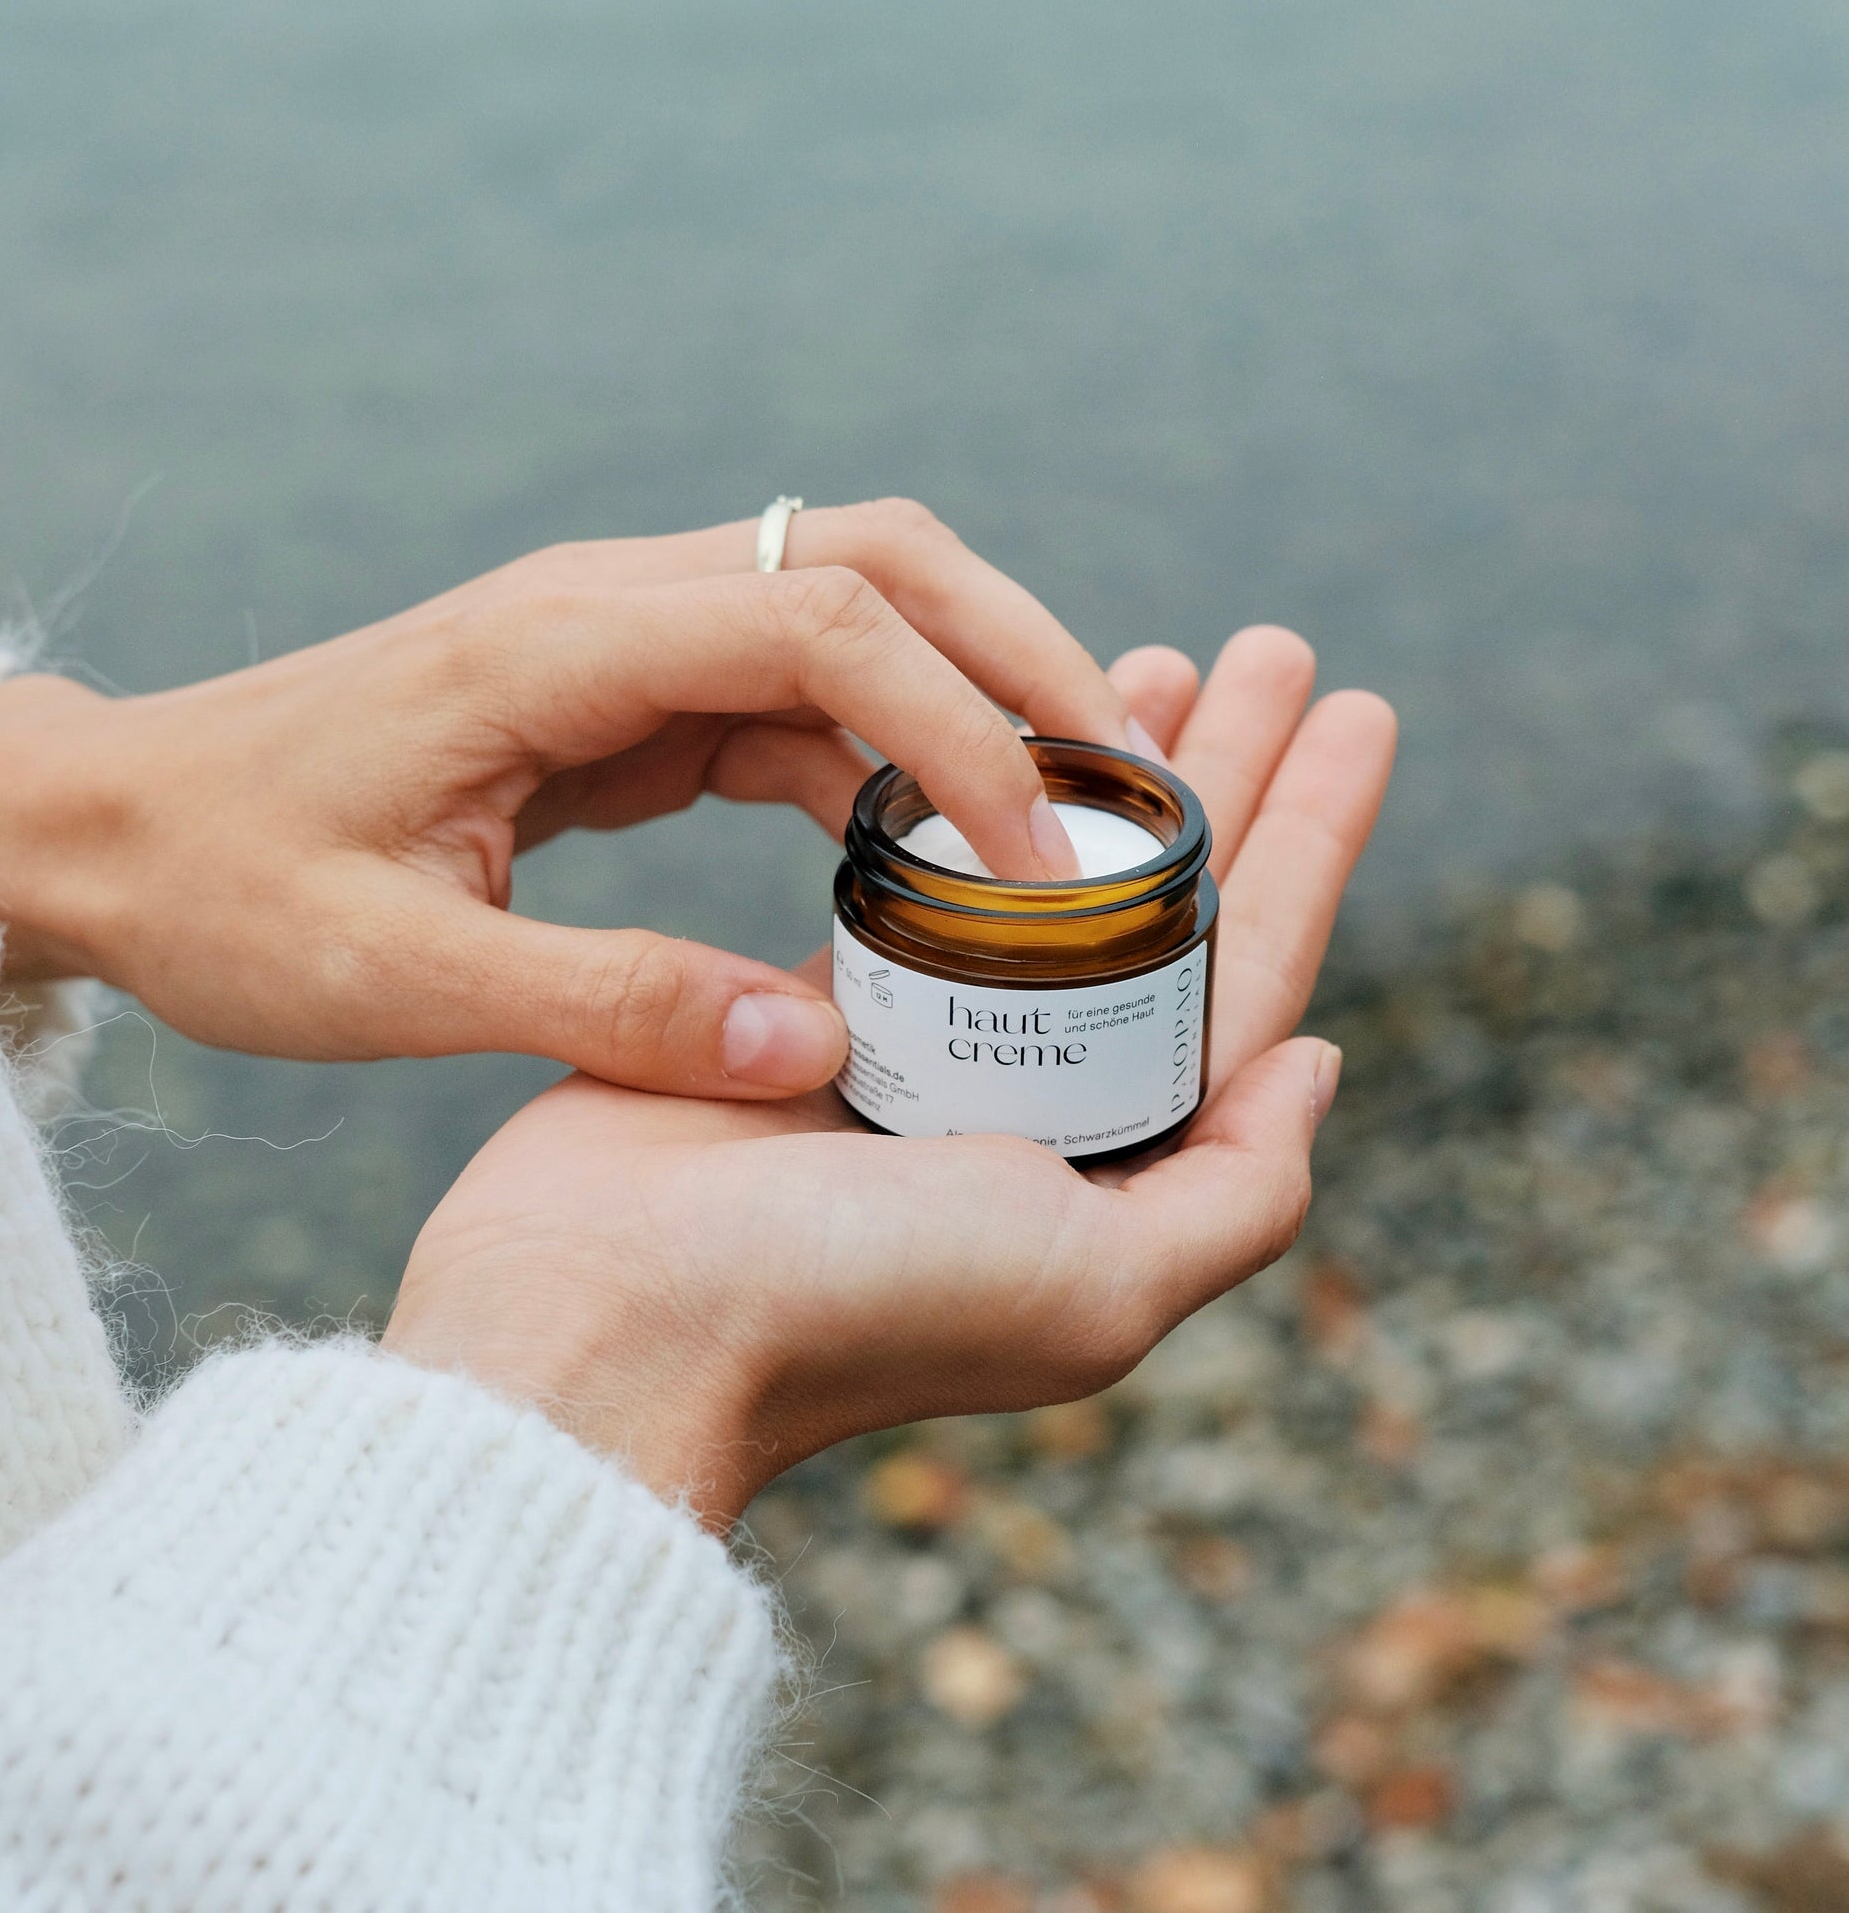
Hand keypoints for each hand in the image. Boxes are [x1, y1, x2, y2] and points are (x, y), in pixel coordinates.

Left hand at [0, 501, 1142, 1095]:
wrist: (119, 830)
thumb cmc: (229, 892)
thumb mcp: (398, 979)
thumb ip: (607, 1008)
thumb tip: (816, 1048)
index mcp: (556, 650)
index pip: (819, 625)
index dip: (956, 727)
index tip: (1039, 860)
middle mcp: (610, 608)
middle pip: (874, 561)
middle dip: (1017, 653)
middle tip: (1124, 777)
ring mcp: (622, 642)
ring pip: (851, 620)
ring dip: (967, 707)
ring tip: (1060, 830)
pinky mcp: (623, 697)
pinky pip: (793, 701)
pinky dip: (883, 764)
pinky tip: (925, 863)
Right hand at [388, 627, 1396, 1524]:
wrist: (611, 1315)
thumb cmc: (853, 1304)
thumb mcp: (1096, 1287)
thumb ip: (1237, 1192)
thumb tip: (1318, 1063)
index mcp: (1122, 1155)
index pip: (1251, 962)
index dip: (1307, 834)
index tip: (1353, 713)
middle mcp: (1041, 1101)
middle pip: (1162, 901)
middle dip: (1222, 771)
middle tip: (1273, 649)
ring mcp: (934, 1055)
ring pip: (1047, 879)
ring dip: (1103, 775)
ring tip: (1160, 655)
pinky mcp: (824, 1014)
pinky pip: (926, 891)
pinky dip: (970, 808)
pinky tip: (1001, 736)